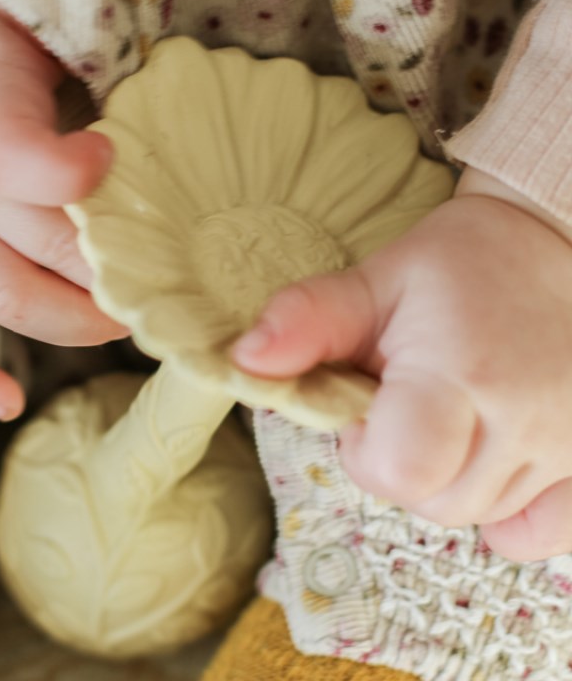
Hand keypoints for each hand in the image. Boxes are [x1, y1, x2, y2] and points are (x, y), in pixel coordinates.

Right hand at [0, 0, 127, 419]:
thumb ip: (87, 59)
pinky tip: (6, 402)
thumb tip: (168, 107)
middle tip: (173, 284)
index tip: (114, 160)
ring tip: (126, 325)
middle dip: (114, 275)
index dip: (75, 174)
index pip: (20, 163)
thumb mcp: (22, 17)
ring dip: (71, 324)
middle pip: (43, 251)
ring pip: (5, 298)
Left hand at [231, 168, 571, 560]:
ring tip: (450, 414)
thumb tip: (244, 362)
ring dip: (446, 478)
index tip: (367, 408)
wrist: (549, 249)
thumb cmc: (452, 268)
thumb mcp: (373, 281)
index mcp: (459, 371)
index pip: (397, 470)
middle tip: (407, 405)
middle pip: (432, 501)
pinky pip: (537, 534)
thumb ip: (306, 321)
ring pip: (477, 515)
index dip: (364, 451)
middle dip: (399, 464)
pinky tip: (492, 457)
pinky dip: (507, 514)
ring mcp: (568, 443)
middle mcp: (524, 418)